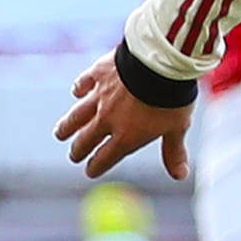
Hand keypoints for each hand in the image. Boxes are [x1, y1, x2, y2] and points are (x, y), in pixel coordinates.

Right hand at [56, 55, 190, 180]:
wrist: (161, 64)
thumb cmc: (173, 98)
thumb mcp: (177, 128)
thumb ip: (174, 152)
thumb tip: (180, 176)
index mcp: (127, 136)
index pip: (106, 157)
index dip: (97, 166)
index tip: (90, 171)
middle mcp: (108, 119)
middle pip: (86, 139)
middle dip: (78, 150)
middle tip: (74, 155)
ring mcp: (100, 96)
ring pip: (76, 115)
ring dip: (67, 126)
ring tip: (60, 134)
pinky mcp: (98, 74)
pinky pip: (83, 84)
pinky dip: (79, 89)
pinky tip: (77, 92)